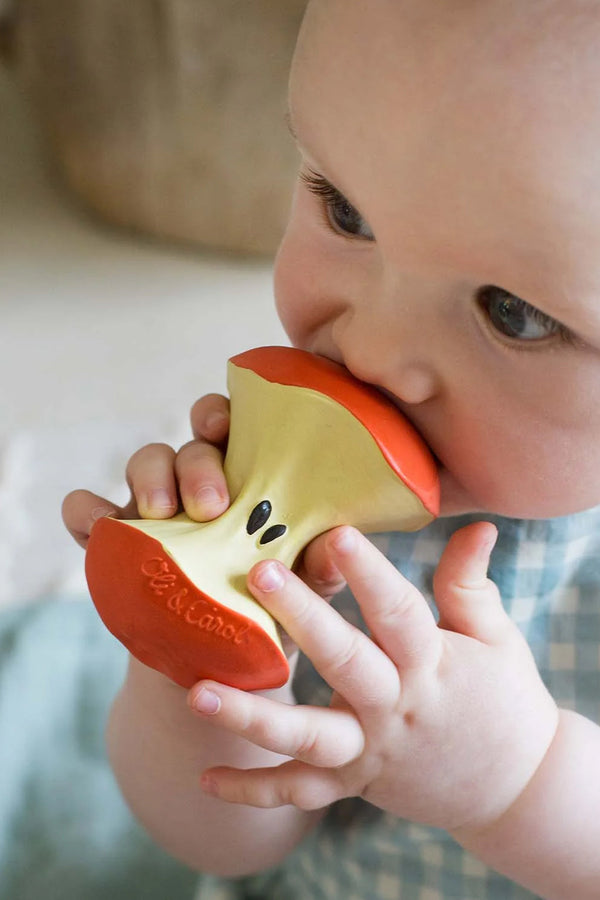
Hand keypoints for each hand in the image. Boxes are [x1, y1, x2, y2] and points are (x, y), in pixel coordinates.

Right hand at [62, 392, 345, 596]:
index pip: (234, 427)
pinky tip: (98, 526)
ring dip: (150, 479)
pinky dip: (87, 510)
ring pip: (145, 463)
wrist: (220, 670)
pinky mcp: (116, 541)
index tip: (224, 426)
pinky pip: (88, 510)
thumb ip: (322, 566)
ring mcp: (155, 510)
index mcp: (249, 480)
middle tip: (211, 506)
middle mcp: (199, 484)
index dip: (223, 413)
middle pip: (192, 444)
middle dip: (196, 465)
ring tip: (161, 516)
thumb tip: (337, 539)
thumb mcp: (304, 594)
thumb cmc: (272, 616)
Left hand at [188, 522, 558, 835]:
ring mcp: (370, 752)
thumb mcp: (495, 637)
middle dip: (303, 619)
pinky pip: (298, 793)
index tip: (338, 535)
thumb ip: (470, 582)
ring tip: (196, 694)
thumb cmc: (504, 698)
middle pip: (346, 663)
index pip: (400, 614)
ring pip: (309, 739)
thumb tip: (478, 523)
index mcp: (432, 665)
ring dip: (253, 718)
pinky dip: (252, 790)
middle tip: (258, 573)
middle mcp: (396, 709)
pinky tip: (205, 779)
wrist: (515, 788)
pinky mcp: (352, 784)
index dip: (370, 574)